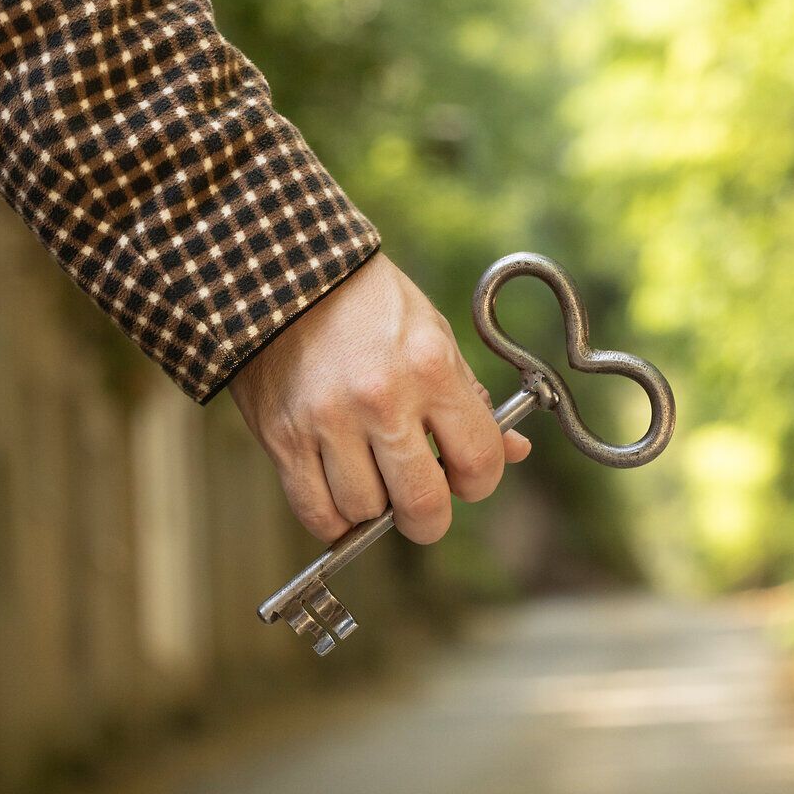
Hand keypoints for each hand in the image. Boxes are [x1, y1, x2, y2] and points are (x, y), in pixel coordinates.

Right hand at [229, 254, 531, 544]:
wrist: (280, 273)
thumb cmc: (367, 306)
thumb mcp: (432, 334)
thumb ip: (467, 398)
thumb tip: (513, 452)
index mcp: (430, 369)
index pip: (479, 460)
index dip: (479, 482)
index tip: (464, 479)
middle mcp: (381, 399)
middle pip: (423, 505)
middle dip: (429, 519)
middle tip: (420, 506)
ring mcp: (328, 421)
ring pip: (365, 512)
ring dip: (373, 509)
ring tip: (369, 479)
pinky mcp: (283, 437)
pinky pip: (315, 511)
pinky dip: (332, 519)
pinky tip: (338, 495)